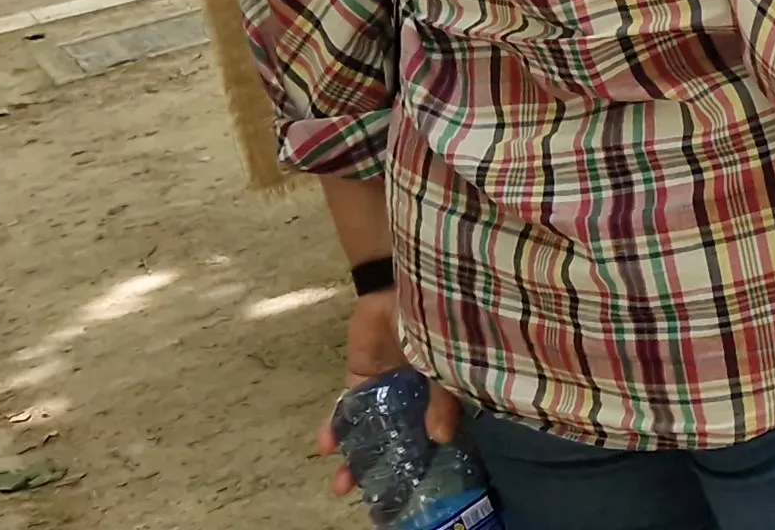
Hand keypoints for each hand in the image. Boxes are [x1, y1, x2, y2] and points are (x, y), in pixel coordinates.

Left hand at [313, 288, 460, 497]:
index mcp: (442, 393)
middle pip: (399, 439)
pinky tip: (327, 444)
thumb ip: (442, 397)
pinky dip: (336, 426)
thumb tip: (438, 439)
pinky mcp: (361, 377)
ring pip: (370, 430)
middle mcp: (415, 396)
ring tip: (343, 484)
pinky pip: (347, 407)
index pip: (436, 434)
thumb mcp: (446, 358)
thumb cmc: (440, 316)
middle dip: (384, 468)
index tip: (419, 490)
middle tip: (371, 496)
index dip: (426, 462)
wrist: (408, 278)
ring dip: (356, 456)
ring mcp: (386, 388)